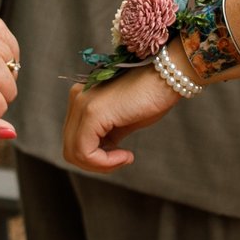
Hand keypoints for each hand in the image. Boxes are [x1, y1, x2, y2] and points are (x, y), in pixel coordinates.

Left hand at [63, 66, 180, 171]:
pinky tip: (126, 155)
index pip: (74, 140)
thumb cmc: (152, 95)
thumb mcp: (123, 121)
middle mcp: (77, 98)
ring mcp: (82, 104)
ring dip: (100, 164)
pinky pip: (84, 151)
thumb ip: (106, 135)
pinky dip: (104, 162)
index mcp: (82, 98)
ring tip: (125, 157)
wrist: (170, 75)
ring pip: (74, 153)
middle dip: (96, 164)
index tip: (123, 156)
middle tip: (122, 160)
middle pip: (70, 149)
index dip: (96, 159)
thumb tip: (99, 154)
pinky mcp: (92, 112)